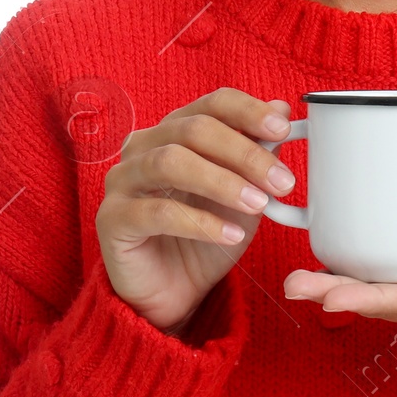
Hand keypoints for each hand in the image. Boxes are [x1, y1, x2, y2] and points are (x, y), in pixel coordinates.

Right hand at [97, 89, 298, 336]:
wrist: (176, 292)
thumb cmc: (209, 234)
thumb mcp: (245, 192)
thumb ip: (258, 152)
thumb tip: (281, 108)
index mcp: (175, 130)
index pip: (211, 104)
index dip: (248, 111)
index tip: (284, 129)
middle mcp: (143, 146)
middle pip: (193, 129)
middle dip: (244, 153)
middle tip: (282, 181)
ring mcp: (122, 180)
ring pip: (170, 162)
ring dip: (222, 182)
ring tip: (259, 206)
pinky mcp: (112, 219)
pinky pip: (158, 212)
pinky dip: (201, 222)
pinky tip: (231, 235)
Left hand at [283, 207, 396, 332]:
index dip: (368, 298)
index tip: (331, 296)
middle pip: (382, 298)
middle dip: (336, 292)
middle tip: (293, 284)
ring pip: (381, 283)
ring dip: (339, 280)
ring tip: (296, 276)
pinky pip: (393, 265)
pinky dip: (362, 260)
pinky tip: (334, 251)